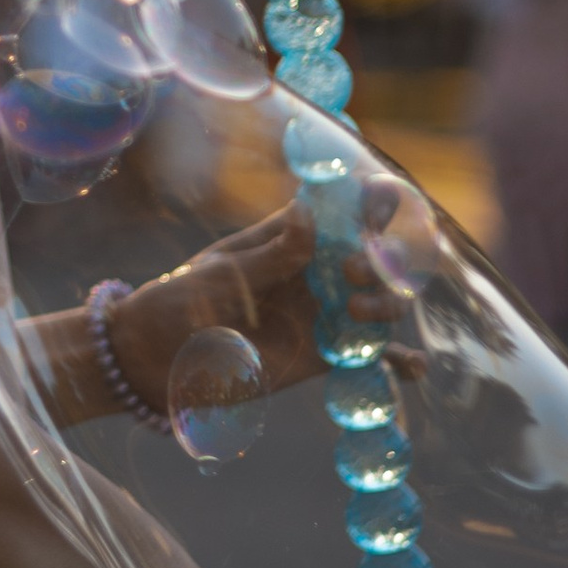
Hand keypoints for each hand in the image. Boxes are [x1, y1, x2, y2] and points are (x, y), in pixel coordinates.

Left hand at [110, 192, 408, 415]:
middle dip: (380, 257)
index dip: (368, 202)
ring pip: (379, 303)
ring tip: (363, 312)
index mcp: (286, 238)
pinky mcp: (324, 356)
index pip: (337, 211)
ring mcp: (322, 314)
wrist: (152, 363)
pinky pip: (370, 356)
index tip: (383, 200)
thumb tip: (308, 211)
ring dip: (387, 304)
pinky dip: (398, 361)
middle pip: (371, 256)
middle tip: (353, 270)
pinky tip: (414, 367)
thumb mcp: (220, 277)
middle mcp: (313, 272)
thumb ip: (271, 256)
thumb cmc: (178, 305)